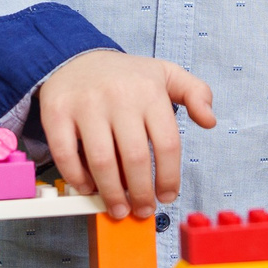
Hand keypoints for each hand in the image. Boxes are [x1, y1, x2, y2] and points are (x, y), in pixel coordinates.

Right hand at [36, 49, 215, 219]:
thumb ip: (196, 93)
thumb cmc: (126, 76)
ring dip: (112, 194)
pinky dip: (77, 178)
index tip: (167, 196)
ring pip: (102, 162)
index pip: (167, 144)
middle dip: (141, 194)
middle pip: (135, 159)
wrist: (75, 57)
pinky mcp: (57, 112)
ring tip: (118, 208)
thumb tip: (210, 120)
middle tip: (142, 210)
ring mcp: (87, 104)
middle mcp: (119, 96)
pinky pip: (66, 154)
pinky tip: (88, 188)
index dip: (169, 178)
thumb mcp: (167, 74)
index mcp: (150, 91)